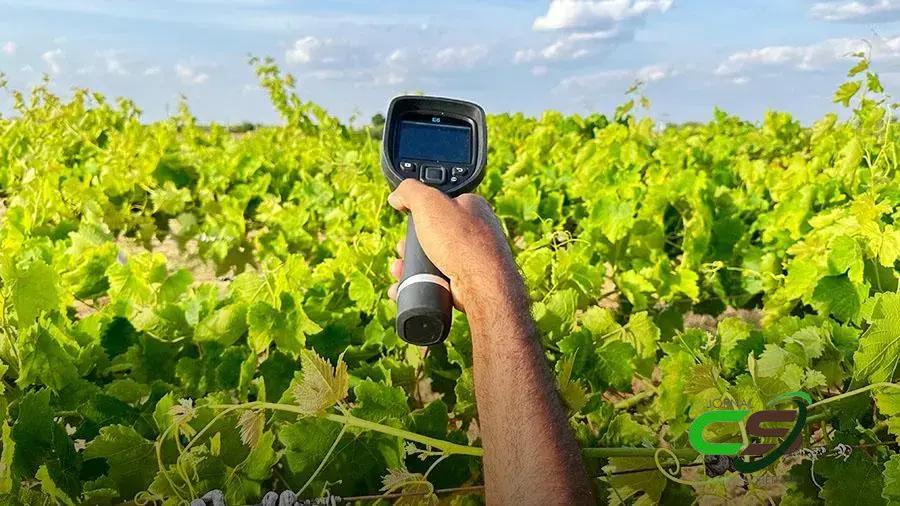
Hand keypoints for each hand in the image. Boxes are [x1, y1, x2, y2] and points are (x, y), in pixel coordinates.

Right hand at [386, 179, 520, 314]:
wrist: (481, 285)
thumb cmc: (462, 242)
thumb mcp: (430, 202)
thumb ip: (410, 191)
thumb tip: (397, 195)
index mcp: (471, 207)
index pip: (440, 203)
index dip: (419, 211)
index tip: (407, 218)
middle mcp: (474, 232)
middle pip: (431, 234)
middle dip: (411, 243)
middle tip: (404, 248)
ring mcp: (470, 259)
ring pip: (431, 260)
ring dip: (411, 265)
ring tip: (401, 269)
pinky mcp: (465, 282)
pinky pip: (435, 281)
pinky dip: (419, 283)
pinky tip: (406, 286)